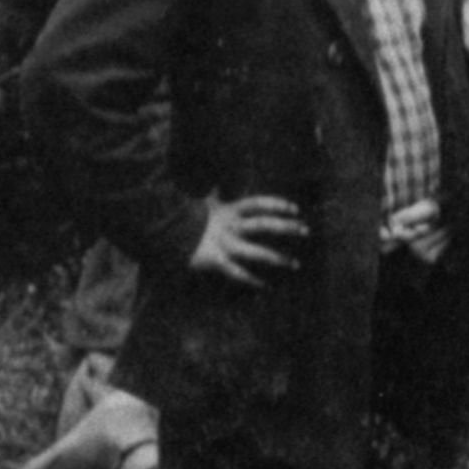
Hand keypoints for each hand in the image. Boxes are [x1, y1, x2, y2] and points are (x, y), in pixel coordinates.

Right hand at [186, 194, 308, 285]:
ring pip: (254, 252)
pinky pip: (236, 272)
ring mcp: (223, 244)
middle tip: (305, 231)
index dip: (276, 204)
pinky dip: (251, 279)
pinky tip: (265, 285)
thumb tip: (218, 183)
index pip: (257, 204)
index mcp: (228, 211)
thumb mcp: (203, 203)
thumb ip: (216, 194)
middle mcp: (229, 226)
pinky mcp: (214, 261)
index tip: (295, 208)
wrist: (163, 232)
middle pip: (262, 225)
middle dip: (285, 227)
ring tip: (294, 264)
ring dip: (276, 258)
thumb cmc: (186, 218)